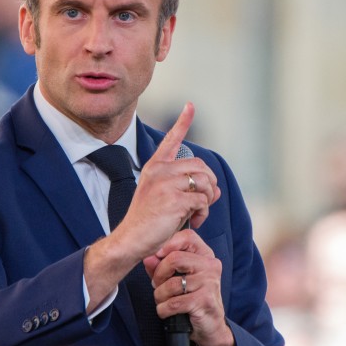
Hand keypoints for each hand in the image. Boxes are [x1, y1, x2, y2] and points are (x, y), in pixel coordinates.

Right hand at [84, 103, 219, 310]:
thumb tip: (213, 187)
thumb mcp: (163, 197)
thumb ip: (184, 186)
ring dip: (208, 200)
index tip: (190, 105)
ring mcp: (166, 184)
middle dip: (209, 186)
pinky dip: (204, 213)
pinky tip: (195, 221)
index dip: (183, 121)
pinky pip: (203, 200)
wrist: (131, 239)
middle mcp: (159, 171)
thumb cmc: (148, 221)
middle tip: (203, 203)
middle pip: (201, 167)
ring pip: (205, 183)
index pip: (171, 139)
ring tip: (198, 213)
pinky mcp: (175, 200)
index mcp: (154, 167)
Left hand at [145, 230, 234, 345]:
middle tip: (157, 285)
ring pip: (171, 283)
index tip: (157, 257)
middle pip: (174, 258)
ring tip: (163, 300)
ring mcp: (210, 283)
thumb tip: (147, 257)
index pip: (187, 237)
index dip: (167, 244)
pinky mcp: (205, 301)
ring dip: (159, 296)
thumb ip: (160, 266)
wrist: (209, 327)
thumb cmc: (191, 299)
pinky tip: (167, 311)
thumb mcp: (175, 278)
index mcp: (205, 256)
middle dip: (159, 275)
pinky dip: (164, 309)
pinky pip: (173, 302)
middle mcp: (210, 266)